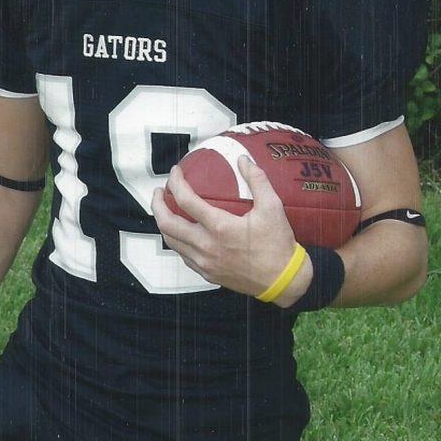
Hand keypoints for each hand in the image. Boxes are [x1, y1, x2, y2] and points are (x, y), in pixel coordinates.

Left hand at [151, 155, 309, 299]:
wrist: (282, 280)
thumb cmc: (278, 245)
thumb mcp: (273, 207)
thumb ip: (257, 180)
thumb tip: (242, 160)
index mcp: (220, 227)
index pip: (186, 201)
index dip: (176, 183)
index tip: (175, 173)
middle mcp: (207, 246)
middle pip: (168, 224)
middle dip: (158, 205)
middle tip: (160, 192)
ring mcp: (204, 262)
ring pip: (172, 242)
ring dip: (164, 223)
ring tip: (166, 210)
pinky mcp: (207, 273)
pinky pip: (183, 255)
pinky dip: (178, 240)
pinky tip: (184, 232)